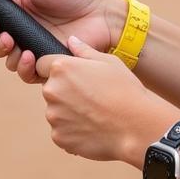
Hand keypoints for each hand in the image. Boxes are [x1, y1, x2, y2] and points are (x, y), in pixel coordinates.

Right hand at [0, 0, 125, 83]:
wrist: (102, 16)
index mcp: (15, 5)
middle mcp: (18, 27)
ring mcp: (29, 46)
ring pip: (2, 55)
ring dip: (0, 48)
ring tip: (11, 40)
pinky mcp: (43, 64)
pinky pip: (23, 72)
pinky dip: (20, 66)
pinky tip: (28, 56)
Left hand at [36, 36, 177, 162]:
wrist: (136, 127)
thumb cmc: (125, 91)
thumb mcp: (108, 62)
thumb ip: (84, 51)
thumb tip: (71, 40)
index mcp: (62, 68)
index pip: (43, 64)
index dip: (59, 69)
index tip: (74, 76)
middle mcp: (52, 91)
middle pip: (51, 88)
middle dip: (65, 91)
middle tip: (91, 96)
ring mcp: (54, 116)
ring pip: (56, 111)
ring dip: (69, 112)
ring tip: (95, 113)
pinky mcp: (59, 137)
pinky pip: (62, 131)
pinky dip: (73, 130)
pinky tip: (93, 128)